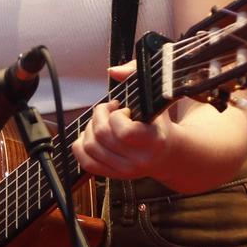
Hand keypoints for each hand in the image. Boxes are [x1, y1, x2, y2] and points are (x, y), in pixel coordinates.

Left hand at [74, 62, 167, 180]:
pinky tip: (92, 135)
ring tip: (103, 122)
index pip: (124, 132)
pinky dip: (81, 145)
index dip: (116, 116)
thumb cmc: (158, 122)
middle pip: (101, 135)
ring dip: (90, 127)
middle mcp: (139, 160)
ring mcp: (124, 170)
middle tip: (109, 110)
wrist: (165, 153)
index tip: (123, 110)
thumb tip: (112, 71)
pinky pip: (85, 161)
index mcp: (154, 141)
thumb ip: (136, 74)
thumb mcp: (154, 96)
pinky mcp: (112, 175)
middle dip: (99, 115)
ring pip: (89, 146)